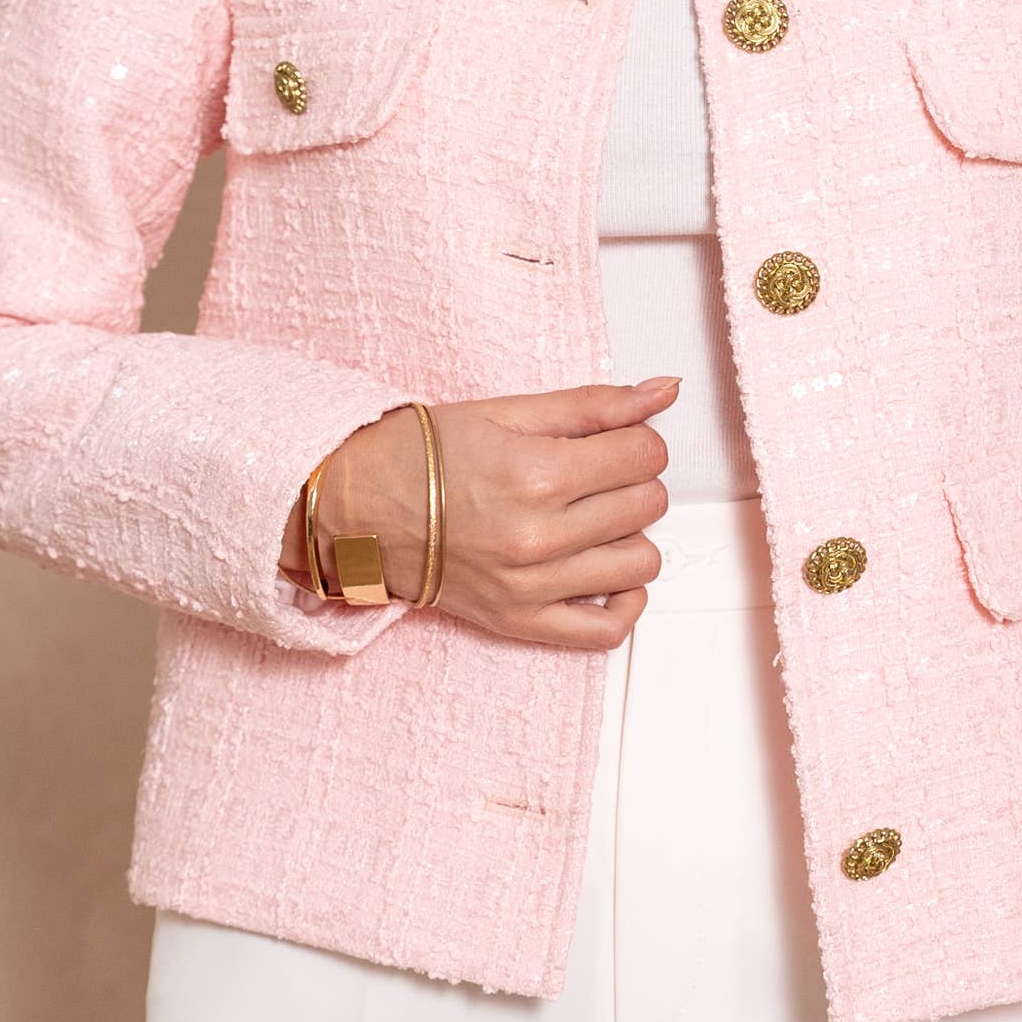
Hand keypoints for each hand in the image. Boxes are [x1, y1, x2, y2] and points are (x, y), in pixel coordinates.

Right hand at [280, 378, 679, 648]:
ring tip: (596, 518)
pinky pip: (607, 630)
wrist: (356, 508)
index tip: (611, 440)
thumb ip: (593, 404)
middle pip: (648, 504)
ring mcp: (531, 586)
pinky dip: (625, 602)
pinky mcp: (520, 622)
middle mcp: (539, 536)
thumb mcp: (506, 411)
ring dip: (631, 534)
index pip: (645, 454)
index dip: (636, 439)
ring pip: (642, 562)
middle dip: (633, 479)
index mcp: (537, 473)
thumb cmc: (421, 454)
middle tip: (596, 472)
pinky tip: (609, 572)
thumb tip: (665, 391)